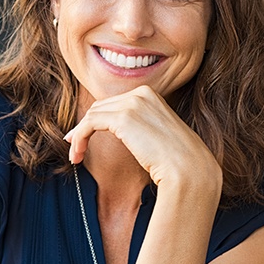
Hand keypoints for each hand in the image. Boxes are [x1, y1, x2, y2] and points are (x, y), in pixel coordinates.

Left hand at [64, 85, 220, 187]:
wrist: (188, 170)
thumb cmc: (177, 160)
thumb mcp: (157, 134)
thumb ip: (140, 126)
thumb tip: (120, 131)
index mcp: (150, 94)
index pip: (114, 103)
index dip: (96, 120)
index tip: (84, 137)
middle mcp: (141, 93)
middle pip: (101, 107)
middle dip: (84, 126)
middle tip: (74, 146)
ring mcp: (132, 103)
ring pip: (92, 115)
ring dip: (79, 136)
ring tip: (75, 156)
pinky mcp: (123, 118)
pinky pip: (89, 124)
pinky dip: (79, 138)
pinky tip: (77, 155)